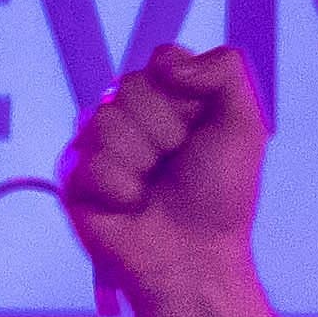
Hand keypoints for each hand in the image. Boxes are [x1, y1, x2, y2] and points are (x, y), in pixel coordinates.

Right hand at [63, 39, 268, 307]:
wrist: (195, 256)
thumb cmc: (221, 195)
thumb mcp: (244, 126)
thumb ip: (226, 71)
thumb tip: (167, 61)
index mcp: (168, 98)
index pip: (162, 60)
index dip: (186, 94)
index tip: (202, 128)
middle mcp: (127, 113)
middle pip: (129, 85)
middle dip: (167, 130)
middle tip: (177, 164)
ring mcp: (96, 142)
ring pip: (106, 120)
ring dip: (143, 162)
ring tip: (154, 188)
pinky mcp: (73, 173)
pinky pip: (90, 161)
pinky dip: (121, 189)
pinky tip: (131, 206)